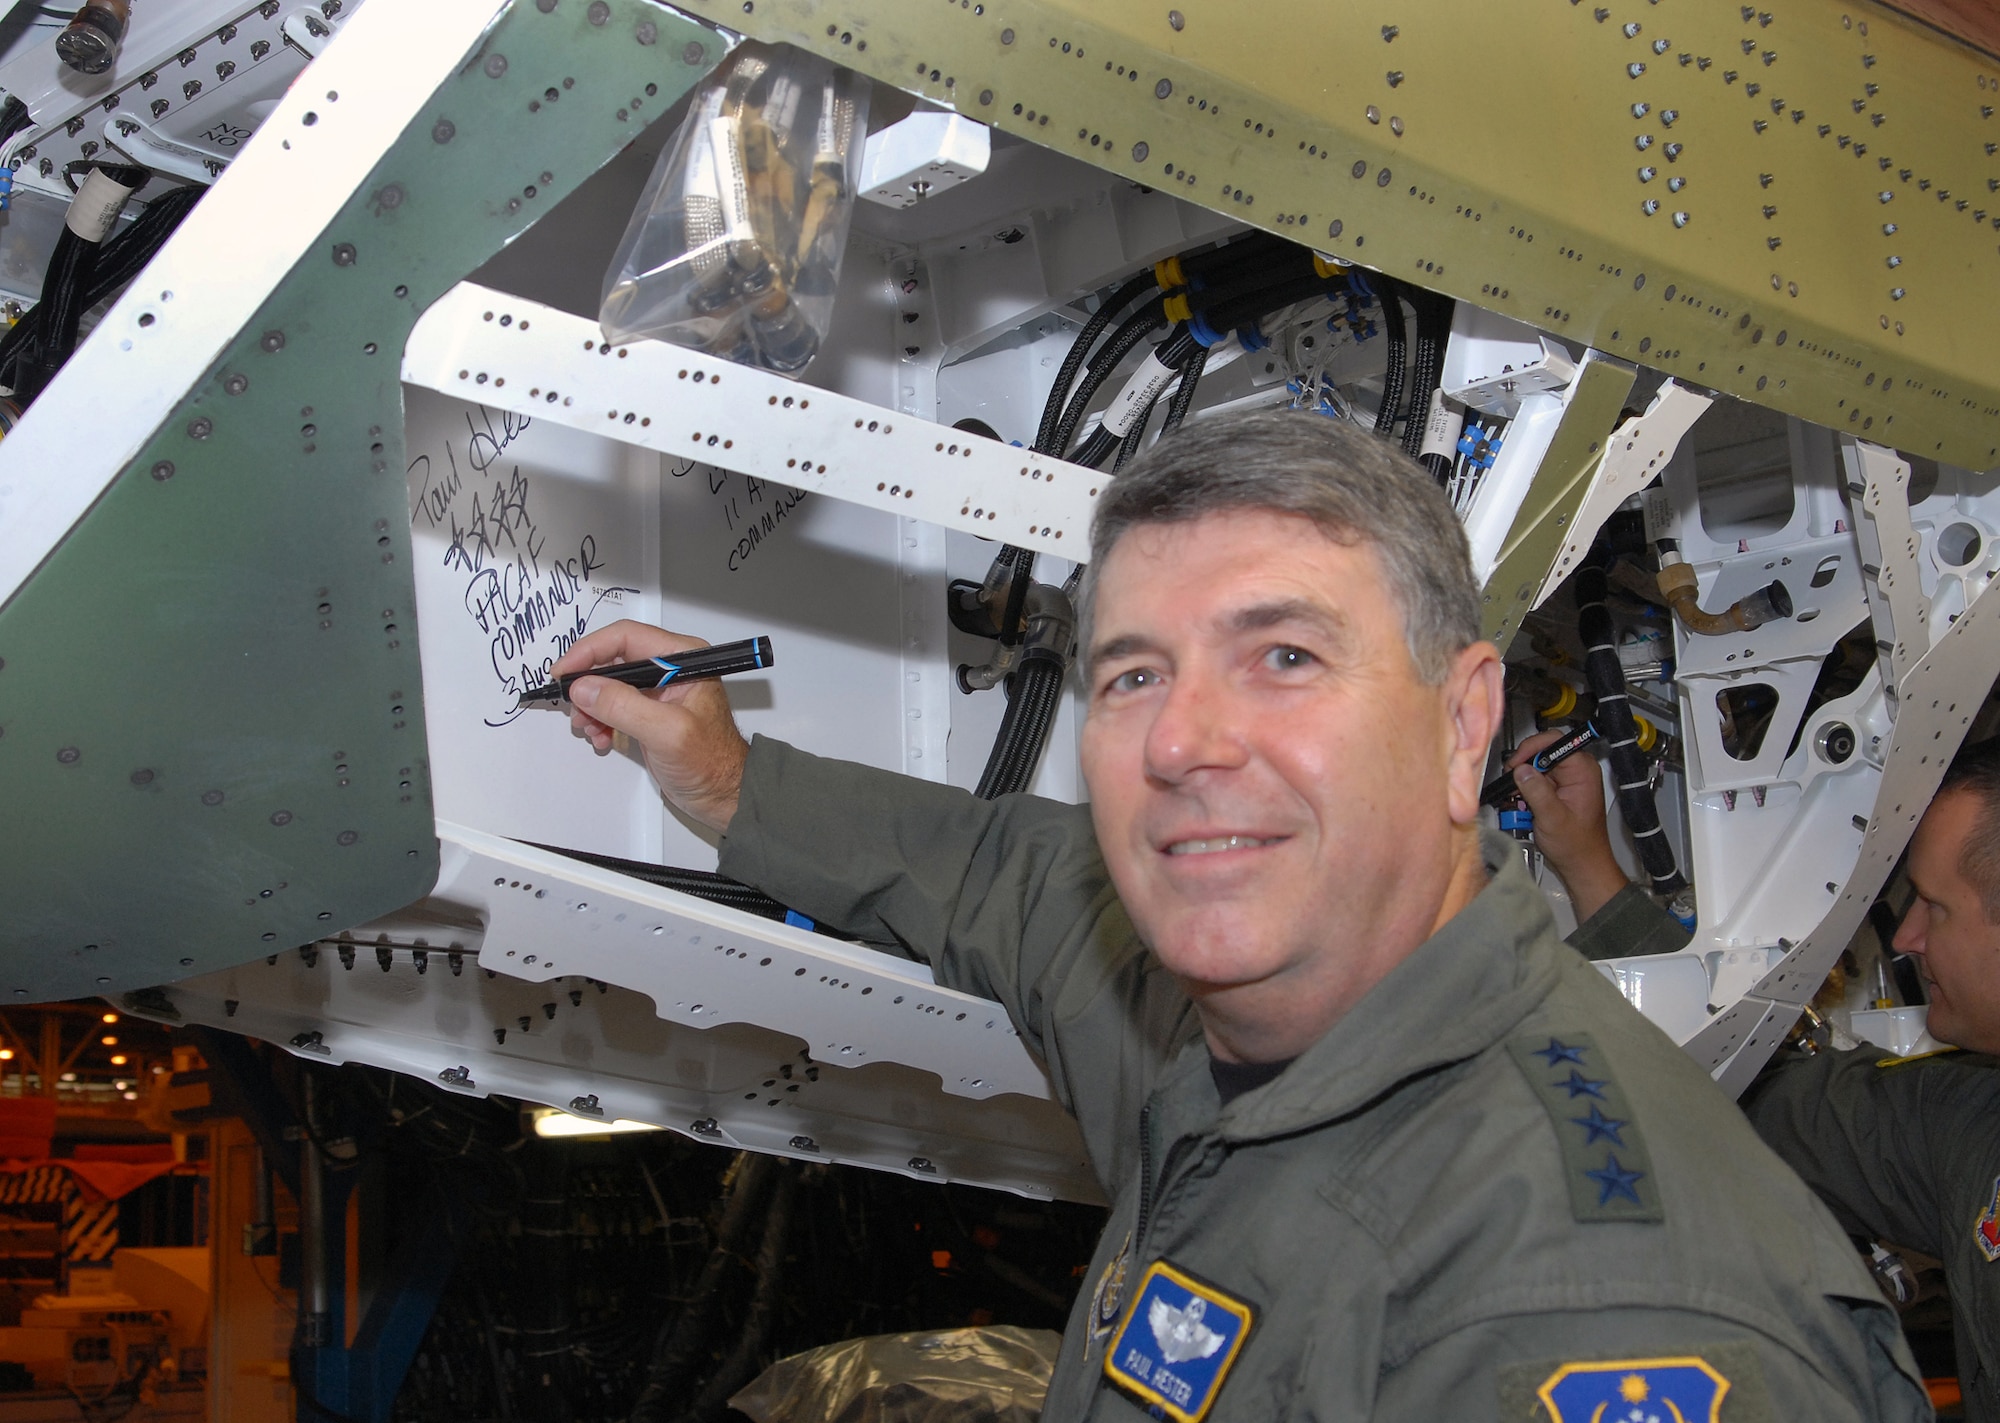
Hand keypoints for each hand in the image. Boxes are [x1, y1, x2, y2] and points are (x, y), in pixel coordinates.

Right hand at [548, 620, 749, 832]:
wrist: (722, 794)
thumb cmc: (711, 763)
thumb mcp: (667, 732)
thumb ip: (624, 707)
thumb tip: (584, 687)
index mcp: (683, 659)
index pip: (626, 637)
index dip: (590, 650)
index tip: (565, 672)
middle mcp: (670, 668)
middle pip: (613, 658)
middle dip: (588, 683)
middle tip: (573, 706)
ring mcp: (657, 690)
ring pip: (609, 684)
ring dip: (591, 705)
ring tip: (589, 728)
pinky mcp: (648, 712)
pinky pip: (613, 705)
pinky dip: (600, 720)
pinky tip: (601, 737)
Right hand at [1508, 728, 1630, 921]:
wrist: (1582, 864)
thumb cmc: (1574, 845)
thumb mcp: (1552, 818)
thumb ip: (1536, 791)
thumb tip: (1520, 769)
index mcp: (1583, 770)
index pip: (1555, 741)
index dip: (1531, 748)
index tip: (1514, 764)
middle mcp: (1577, 769)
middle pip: (1543, 751)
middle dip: (1524, 765)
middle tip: (1510, 782)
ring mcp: (1568, 778)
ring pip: (1537, 765)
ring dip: (1523, 780)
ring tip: (1516, 797)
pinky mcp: (1560, 788)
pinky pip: (1538, 779)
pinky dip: (1527, 789)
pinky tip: (1522, 803)